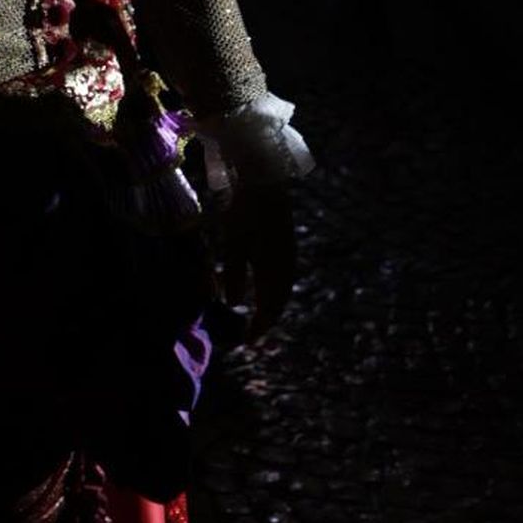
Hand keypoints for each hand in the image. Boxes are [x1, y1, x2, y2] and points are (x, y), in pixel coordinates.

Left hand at [219, 180, 295, 339]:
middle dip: (267, 318)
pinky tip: (263, 283)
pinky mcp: (286, 242)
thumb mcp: (234, 246)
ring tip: (259, 312)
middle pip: (279, 301)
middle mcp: (286, 266)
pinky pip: (283, 274)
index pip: (270, 309)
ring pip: (282, 288)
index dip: (259, 327)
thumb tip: (233, 303)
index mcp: (275, 272)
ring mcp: (288, 253)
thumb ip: (235, 275)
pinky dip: (273, 287)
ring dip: (271, 303)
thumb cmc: (245, 213)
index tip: (247, 341)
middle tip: (253, 331)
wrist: (266, 180)